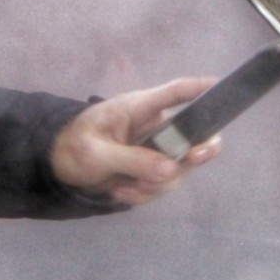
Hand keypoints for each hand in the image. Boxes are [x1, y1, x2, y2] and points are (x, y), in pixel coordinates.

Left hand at [51, 76, 221, 205]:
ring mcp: (155, 149)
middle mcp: (154, 127)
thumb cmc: (73, 146)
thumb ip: (132, 160)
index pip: (174, 93)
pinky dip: (146, 194)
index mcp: (139, 108)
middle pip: (193, 135)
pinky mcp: (150, 170)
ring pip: (179, 167)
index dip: (199, 88)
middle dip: (198, 150)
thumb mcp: (96, 153)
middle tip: (196, 157)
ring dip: (158, 184)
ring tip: (126, 189)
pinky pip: (163, 184)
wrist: (58, 166)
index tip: (220, 85)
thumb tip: (170, 171)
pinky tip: (122, 193)